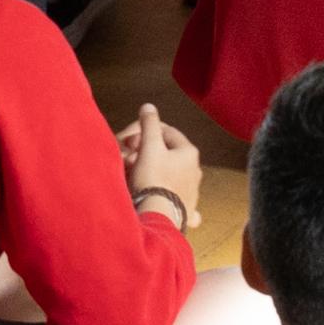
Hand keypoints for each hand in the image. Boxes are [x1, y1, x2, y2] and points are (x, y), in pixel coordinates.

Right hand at [119, 103, 200, 219]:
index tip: (129, 142)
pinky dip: (170, 197)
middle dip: (146, 154)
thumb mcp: (149, 146)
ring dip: (154, 173)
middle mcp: (195, 171)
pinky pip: (177, 199)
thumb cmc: (153, 180)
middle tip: (128, 159)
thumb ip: (149, 124)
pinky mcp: (186, 210)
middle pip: (167, 154)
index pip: (167, 132)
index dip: (145, 133)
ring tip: (136, 178)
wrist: (158, 218)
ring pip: (170, 175)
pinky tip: (167, 199)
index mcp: (189, 152)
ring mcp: (192, 191)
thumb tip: (149, 107)